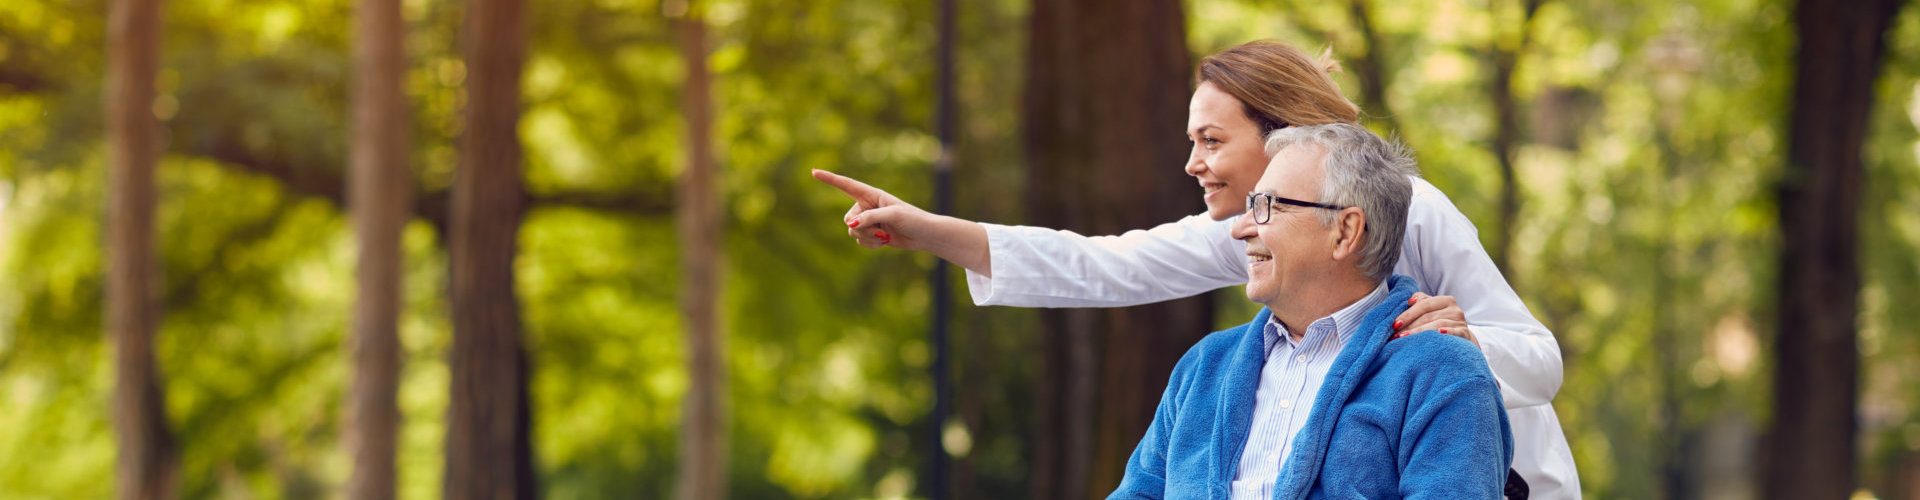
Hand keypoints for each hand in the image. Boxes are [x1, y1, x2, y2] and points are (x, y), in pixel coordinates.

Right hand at [811, 169, 933, 249]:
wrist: (924, 235)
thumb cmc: (912, 219)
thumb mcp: (892, 215)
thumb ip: (870, 218)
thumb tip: (850, 225)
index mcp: (871, 194)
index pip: (846, 185)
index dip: (829, 179)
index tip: (814, 172)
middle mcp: (867, 206)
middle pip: (848, 218)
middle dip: (861, 228)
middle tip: (880, 231)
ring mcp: (868, 221)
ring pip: (852, 231)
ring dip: (867, 237)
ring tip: (885, 236)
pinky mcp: (872, 234)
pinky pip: (860, 241)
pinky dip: (871, 244)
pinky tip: (885, 242)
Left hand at [1389, 292, 1475, 347]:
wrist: (1462, 338)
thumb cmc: (1441, 322)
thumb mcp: (1432, 310)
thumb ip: (1421, 301)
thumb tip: (1409, 300)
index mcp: (1445, 300)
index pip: (1423, 305)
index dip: (1408, 314)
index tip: (1394, 324)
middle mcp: (1454, 309)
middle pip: (1428, 316)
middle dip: (1410, 326)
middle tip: (1396, 335)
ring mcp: (1461, 321)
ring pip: (1438, 325)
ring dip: (1420, 332)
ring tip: (1405, 339)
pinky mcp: (1465, 333)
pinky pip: (1456, 332)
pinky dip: (1448, 332)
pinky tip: (1439, 334)